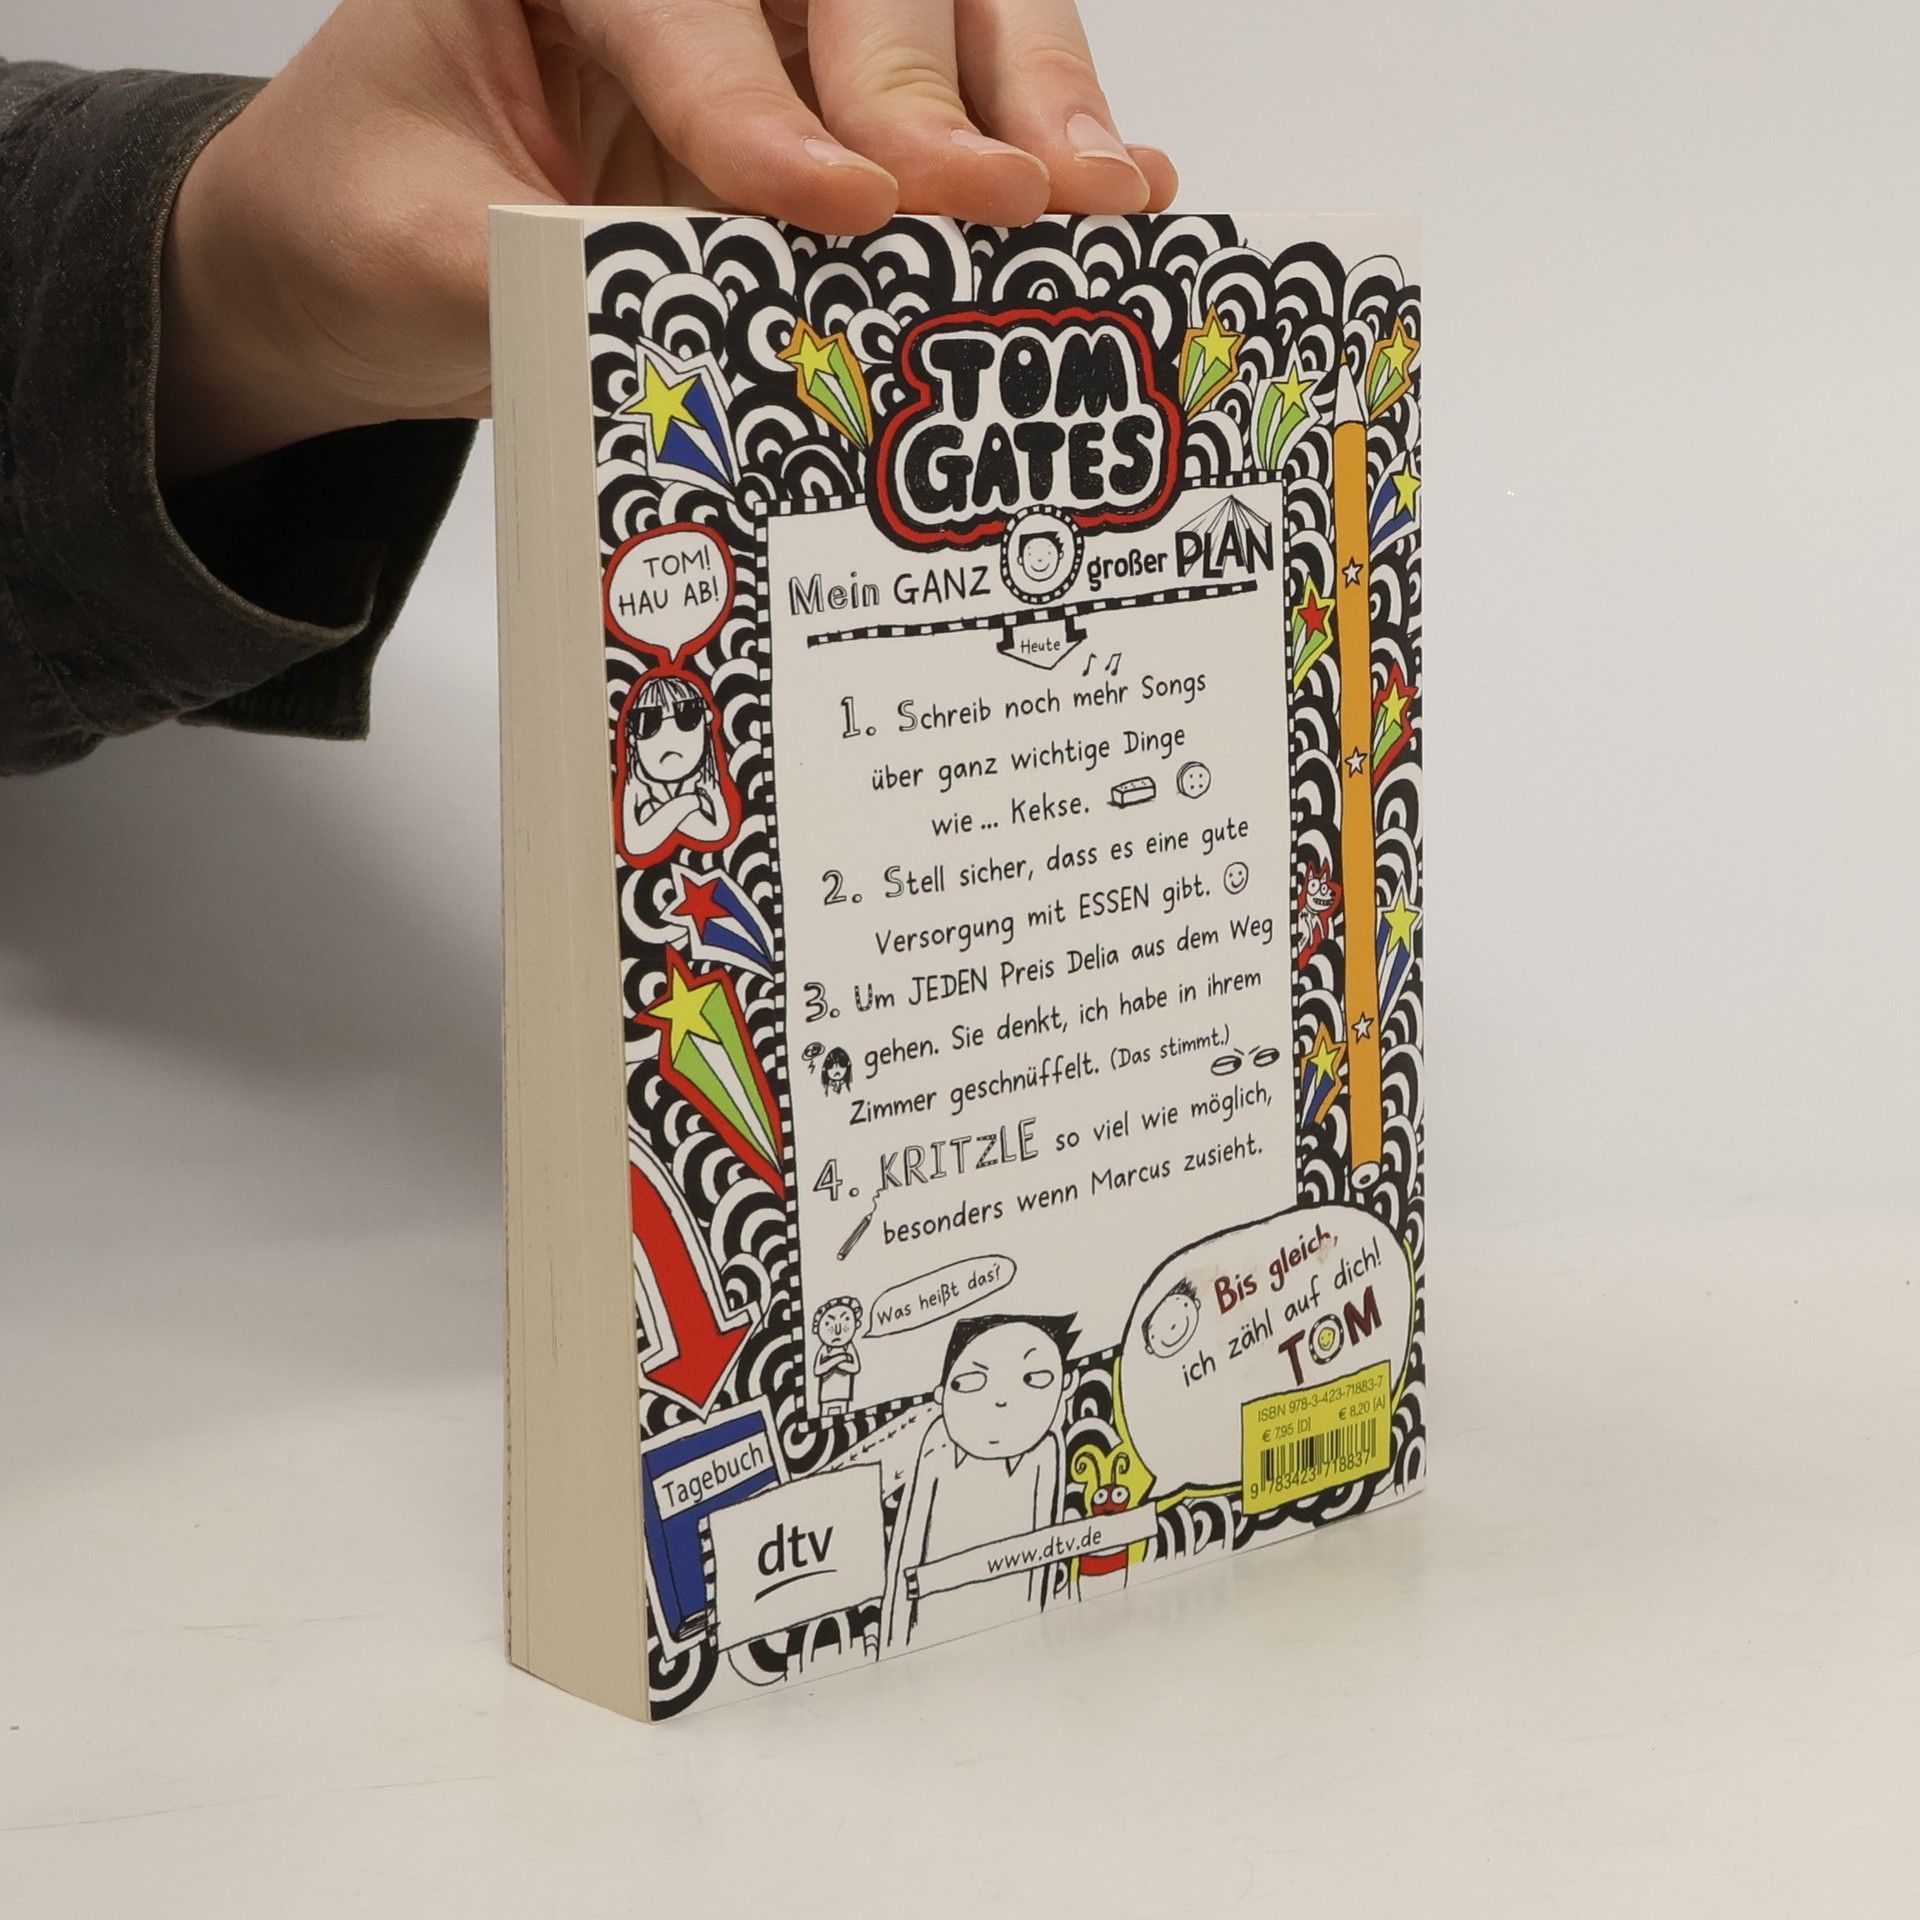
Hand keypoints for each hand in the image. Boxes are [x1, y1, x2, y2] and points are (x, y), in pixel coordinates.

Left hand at [157, 0, 1177, 478]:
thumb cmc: (375, 221)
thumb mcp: (410, 257)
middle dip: (921, 87)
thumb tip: (700, 335)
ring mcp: (775, 24)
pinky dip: (1038, 141)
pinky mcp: (837, 105)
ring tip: (1097, 193)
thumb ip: (533, 285)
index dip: (750, 103)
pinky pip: (964, 97)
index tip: (833, 202)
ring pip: (942, 5)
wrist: (373, 255)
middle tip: (996, 197)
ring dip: (1029, 93)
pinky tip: (1112, 198)